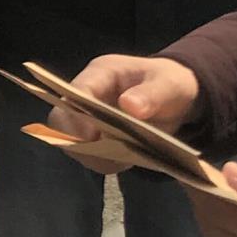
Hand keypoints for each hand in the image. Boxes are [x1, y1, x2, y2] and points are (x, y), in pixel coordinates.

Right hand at [45, 55, 201, 174]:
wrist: (174, 98)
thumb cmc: (169, 84)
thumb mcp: (170, 85)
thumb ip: (152, 94)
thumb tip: (129, 106)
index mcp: (100, 74)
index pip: (75, 92)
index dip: (76, 115)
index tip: (90, 137)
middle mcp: (86, 97)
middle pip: (61, 120)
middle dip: (77, 141)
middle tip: (106, 155)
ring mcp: (87, 119)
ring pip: (72, 143)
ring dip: (95, 155)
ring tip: (125, 157)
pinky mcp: (95, 140)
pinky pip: (90, 156)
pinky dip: (107, 162)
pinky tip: (129, 159)